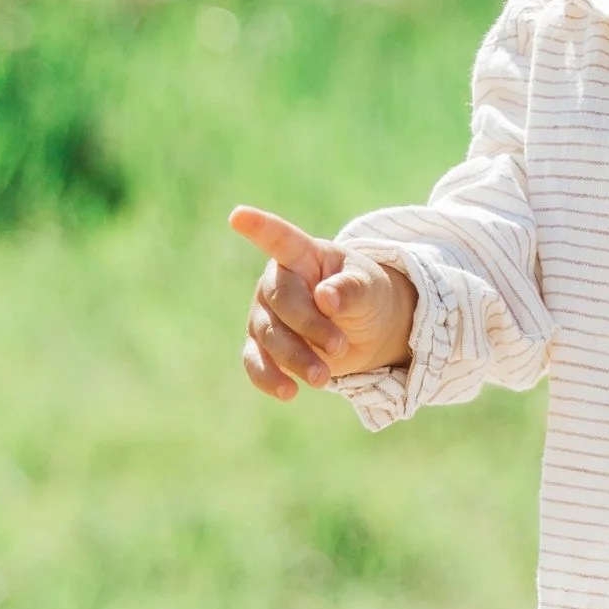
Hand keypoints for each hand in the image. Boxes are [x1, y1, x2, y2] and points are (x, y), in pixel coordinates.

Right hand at [231, 205, 414, 401]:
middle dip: (309, 326)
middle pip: (281, 301)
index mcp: (303, 254)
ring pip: (268, 336)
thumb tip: (325, 297)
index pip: (280, 238)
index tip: (238, 216)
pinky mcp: (262, 346)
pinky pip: (256, 362)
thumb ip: (351, 289)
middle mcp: (277, 281)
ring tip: (324, 378)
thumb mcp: (371, 289)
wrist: (366, 330)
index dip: (259, 227)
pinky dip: (269, 378)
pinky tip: (289, 392)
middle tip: (339, 346)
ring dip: (295, 358)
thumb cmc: (367, 297)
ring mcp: (265, 314)